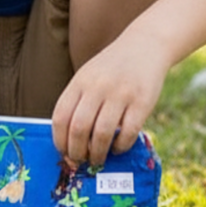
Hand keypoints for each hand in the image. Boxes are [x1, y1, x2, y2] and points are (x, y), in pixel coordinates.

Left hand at [51, 38, 167, 167]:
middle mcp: (97, 87)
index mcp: (79, 82)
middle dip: (77, 152)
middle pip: (79, 129)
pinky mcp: (142, 102)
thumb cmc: (112, 68)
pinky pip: (128, 132)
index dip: (59, 140)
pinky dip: (120, 146)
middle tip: (80, 161)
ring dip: (97, 153)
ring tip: (98, 158)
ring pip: (102, 134)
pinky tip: (118, 148)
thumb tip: (69, 142)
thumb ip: (78, 102)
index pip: (61, 117)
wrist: (145, 45)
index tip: (63, 152)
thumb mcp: (88, 76)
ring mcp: (120, 94)